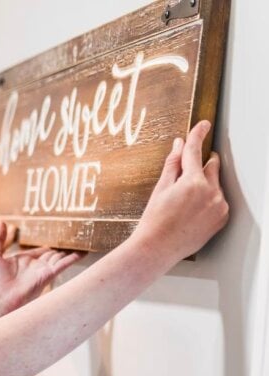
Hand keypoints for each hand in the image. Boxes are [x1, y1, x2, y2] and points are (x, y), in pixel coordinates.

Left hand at [0, 222, 82, 318]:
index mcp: (24, 260)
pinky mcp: (48, 275)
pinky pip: (63, 265)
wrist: (0, 299)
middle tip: (74, 238)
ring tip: (83, 242)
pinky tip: (82, 253)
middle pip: (52, 254)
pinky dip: (73, 259)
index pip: (39, 251)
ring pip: (59, 258)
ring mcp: (42, 270)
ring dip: (69, 251)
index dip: (47, 245)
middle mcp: (35, 266)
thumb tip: (2, 222)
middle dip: (62, 247)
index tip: (57, 239)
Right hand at [133, 120, 228, 260]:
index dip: (198, 135)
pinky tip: (191, 212)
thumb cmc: (154, 221)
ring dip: (203, 186)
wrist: (158, 248)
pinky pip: (218, 200)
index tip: (203, 125)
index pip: (195, 151)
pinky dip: (208, 201)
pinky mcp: (223, 217)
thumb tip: (179, 146)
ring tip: (183, 204)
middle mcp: (210, 191)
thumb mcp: (160, 189)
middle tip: (184, 179)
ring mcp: (219, 205)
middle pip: (211, 166)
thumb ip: (173, 165)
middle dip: (199, 167)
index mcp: (192, 182)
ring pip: (215, 184)